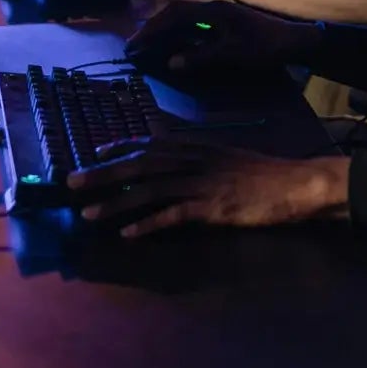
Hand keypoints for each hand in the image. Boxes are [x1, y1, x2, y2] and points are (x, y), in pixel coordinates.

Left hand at [69, 140, 348, 237]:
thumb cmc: (260, 173)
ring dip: (117, 201)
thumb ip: (193, 147)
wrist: (295, 184)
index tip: (92, 154)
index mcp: (196, 146)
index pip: (150, 144)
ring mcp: (202, 183)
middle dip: (104, 173)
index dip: (119, 149)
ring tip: (88, 213)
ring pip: (150, 189)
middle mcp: (194, 160)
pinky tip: (128, 233)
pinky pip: (174, 215)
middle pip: (141, 165)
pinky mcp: (212, 207)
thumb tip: (163, 134)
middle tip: (72, 182)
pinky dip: (149, 223)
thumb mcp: (224, 152)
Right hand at [121, 0, 320, 74]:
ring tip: (148, 44)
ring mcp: (219, 10)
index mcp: (213, 8)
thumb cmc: (265, 47)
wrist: (295, 40)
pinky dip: (179, 31)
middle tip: (136, 45)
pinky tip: (173, 43)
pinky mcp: (224, 19)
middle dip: (153, 27)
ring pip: (183, 15)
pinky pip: (194, 21)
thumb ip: (202, 57)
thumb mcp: (233, 54)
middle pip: (175, 11)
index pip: (174, 13)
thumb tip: (172, 61)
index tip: (136, 43)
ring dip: (165, 28)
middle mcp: (213, 5)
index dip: (153, 28)